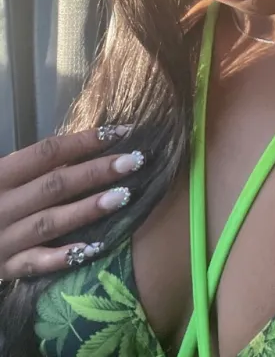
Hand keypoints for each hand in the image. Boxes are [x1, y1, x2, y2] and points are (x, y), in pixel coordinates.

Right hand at [0, 127, 143, 279]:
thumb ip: (29, 165)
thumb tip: (80, 146)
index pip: (46, 152)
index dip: (84, 140)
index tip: (121, 132)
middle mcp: (0, 204)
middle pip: (54, 184)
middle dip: (96, 171)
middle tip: (135, 160)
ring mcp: (1, 238)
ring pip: (49, 222)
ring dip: (87, 209)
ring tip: (124, 196)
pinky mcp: (1, 269)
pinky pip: (34, 264)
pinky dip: (62, 256)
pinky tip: (93, 249)